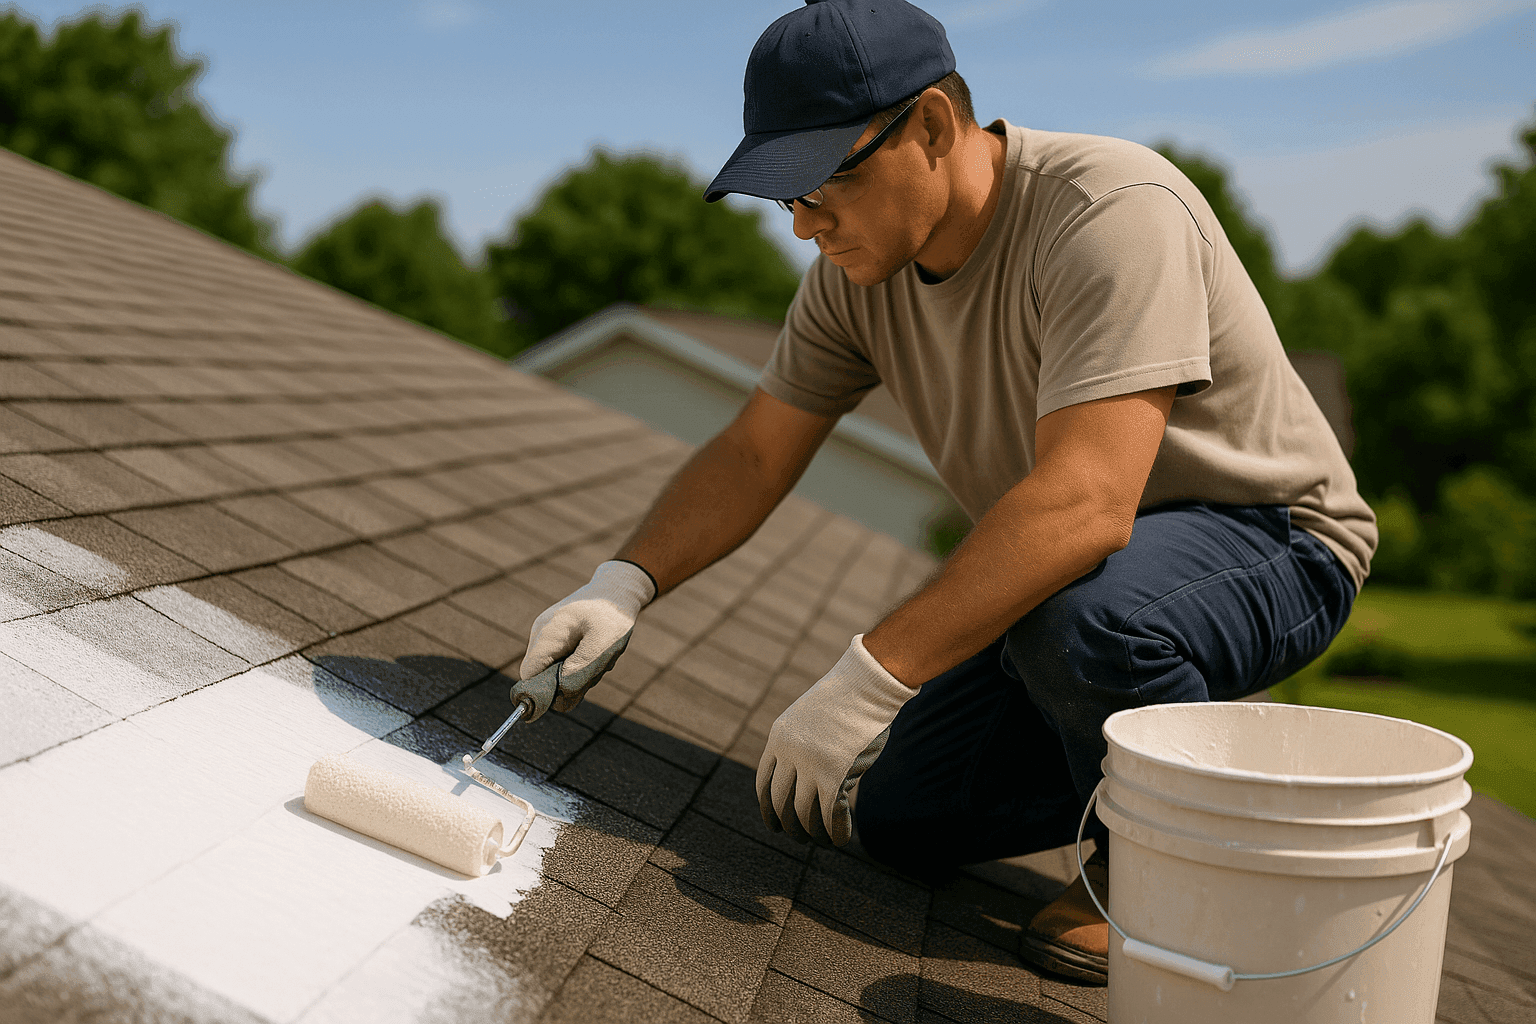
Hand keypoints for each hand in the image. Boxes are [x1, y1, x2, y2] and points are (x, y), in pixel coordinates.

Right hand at [516, 560, 654, 716]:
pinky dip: (580, 665)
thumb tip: (558, 696)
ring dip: (578, 673)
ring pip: (554, 672)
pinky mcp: (556, 639)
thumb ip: (579, 670)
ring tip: (598, 655)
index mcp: (548, 634)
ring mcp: (546, 636)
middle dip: (568, 682)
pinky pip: (562, 663)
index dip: (544, 691)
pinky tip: (594, 651)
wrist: (616, 589)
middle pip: (542, 677)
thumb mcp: (603, 643)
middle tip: (595, 668)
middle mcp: (540, 635)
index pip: (529, 675)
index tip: (571, 692)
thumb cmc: (612, 615)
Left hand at [756, 634, 915, 845]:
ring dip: (812, 834)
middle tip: (798, 838)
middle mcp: (790, 754)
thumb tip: (804, 780)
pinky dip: (835, 832)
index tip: (773, 822)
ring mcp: (812, 765)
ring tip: (822, 841)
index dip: (767, 808)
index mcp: (778, 739)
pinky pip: (830, 815)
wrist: (868, 684)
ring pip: (804, 814)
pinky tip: (841, 840)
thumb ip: (801, 745)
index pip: (763, 783)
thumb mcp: (809, 717)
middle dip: (788, 826)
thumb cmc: (845, 699)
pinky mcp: (836, 775)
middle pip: (780, 803)